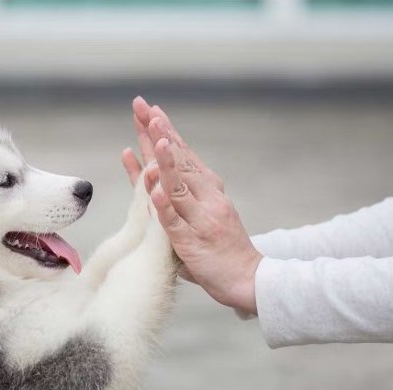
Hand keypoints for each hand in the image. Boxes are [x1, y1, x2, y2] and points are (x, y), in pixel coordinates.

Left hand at [122, 97, 262, 313]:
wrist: (248, 278)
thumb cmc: (221, 247)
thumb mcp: (200, 213)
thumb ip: (177, 195)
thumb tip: (152, 172)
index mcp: (208, 190)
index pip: (183, 155)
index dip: (165, 132)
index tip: (150, 110)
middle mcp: (206, 198)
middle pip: (179, 161)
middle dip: (160, 134)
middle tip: (144, 108)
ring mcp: (200, 219)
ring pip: (178, 186)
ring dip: (166, 162)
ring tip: (154, 138)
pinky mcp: (192, 242)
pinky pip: (175, 222)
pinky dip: (164, 206)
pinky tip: (154, 191)